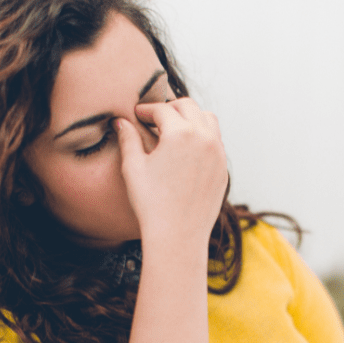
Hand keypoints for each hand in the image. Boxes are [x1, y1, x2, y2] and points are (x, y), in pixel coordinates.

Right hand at [115, 98, 227, 250]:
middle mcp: (205, 138)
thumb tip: (120, 121)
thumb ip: (128, 139)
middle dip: (170, 107)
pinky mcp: (223, 169)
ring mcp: (218, 153)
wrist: (178, 236)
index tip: (137, 114)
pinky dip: (203, 136)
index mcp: (181, 134)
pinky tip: (188, 148)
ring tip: (174, 127)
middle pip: (188, 106)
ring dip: (191, 117)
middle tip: (155, 116)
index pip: (162, 110)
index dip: (146, 109)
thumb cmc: (151, 204)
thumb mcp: (133, 168)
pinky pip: (216, 141)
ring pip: (208, 119)